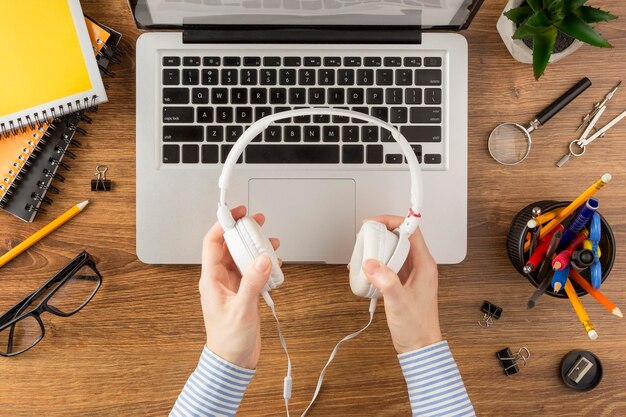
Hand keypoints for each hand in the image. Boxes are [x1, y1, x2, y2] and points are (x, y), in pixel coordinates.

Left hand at [199, 205, 279, 368]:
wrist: (233, 362)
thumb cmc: (229, 340)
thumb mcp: (241, 309)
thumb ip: (252, 283)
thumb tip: (262, 259)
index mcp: (211, 280)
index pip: (213, 243)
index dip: (224, 224)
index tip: (237, 213)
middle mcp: (220, 280)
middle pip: (229, 246)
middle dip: (243, 232)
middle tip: (257, 222)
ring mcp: (232, 285)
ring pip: (242, 257)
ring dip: (255, 248)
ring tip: (270, 242)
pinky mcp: (244, 293)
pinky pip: (252, 271)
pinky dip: (263, 265)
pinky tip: (274, 265)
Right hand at [362, 216, 441, 353]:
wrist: (419, 347)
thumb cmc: (417, 327)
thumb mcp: (399, 302)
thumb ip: (385, 281)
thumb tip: (371, 263)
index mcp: (424, 265)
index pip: (411, 231)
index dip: (393, 222)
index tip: (377, 223)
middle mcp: (419, 267)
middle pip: (400, 239)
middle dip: (381, 235)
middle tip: (366, 237)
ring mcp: (411, 275)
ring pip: (393, 252)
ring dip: (377, 250)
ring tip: (362, 254)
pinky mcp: (402, 284)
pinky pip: (388, 266)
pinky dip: (376, 265)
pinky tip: (365, 273)